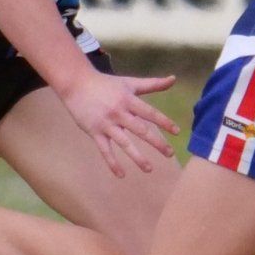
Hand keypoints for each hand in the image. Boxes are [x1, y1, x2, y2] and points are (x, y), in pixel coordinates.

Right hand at [63, 70, 180, 176]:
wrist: (77, 84)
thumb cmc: (106, 84)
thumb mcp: (130, 83)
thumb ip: (153, 84)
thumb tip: (174, 79)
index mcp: (129, 100)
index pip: (150, 113)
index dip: (164, 122)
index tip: (177, 131)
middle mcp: (119, 112)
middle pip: (140, 130)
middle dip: (156, 142)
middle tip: (169, 154)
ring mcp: (106, 124)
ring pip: (124, 143)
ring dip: (137, 157)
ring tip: (149, 169)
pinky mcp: (95, 132)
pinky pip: (105, 150)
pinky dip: (112, 163)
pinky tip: (121, 175)